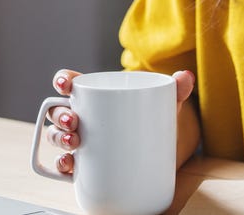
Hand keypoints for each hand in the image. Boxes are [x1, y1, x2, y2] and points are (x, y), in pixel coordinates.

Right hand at [46, 68, 195, 175]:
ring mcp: (83, 142)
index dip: (62, 80)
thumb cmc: (155, 119)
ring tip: (73, 143)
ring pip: (57, 137)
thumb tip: (186, 77)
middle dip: (60, 115)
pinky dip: (61, 166)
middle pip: (59, 111)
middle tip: (74, 121)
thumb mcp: (166, 104)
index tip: (66, 85)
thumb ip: (177, 89)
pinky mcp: (87, 165)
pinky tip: (68, 166)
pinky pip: (65, 165)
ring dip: (58, 139)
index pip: (71, 83)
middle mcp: (84, 117)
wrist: (163, 152)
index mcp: (96, 95)